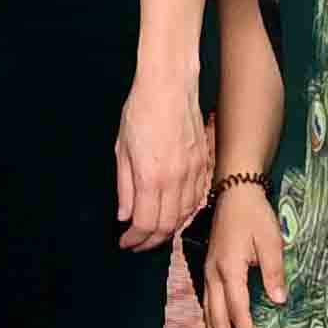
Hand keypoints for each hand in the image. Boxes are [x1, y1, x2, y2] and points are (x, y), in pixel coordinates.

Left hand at [113, 61, 212, 253]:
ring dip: (170, 228)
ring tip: (155, 230)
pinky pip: (200, 197)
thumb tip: (125, 215)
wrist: (170, 84)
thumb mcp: (121, 149)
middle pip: (168, 225)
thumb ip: (124, 186)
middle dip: (151, 240)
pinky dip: (188, 211)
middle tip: (138, 243)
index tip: (125, 243)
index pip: (146, 223)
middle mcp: (176, 180)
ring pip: (186, 215)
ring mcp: (194, 172)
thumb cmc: (140, 111)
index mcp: (150, 177)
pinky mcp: (205, 163)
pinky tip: (177, 213)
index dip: (135, 239)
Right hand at [199, 181, 287, 327]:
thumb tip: (279, 300)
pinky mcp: (209, 270)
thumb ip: (273, 271)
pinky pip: (207, 303)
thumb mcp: (270, 240)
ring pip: (208, 313)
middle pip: (216, 318)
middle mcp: (214, 275)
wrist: (234, 192)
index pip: (238, 309)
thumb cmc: (254, 215)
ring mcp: (208, 273)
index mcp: (229, 269)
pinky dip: (210, 323)